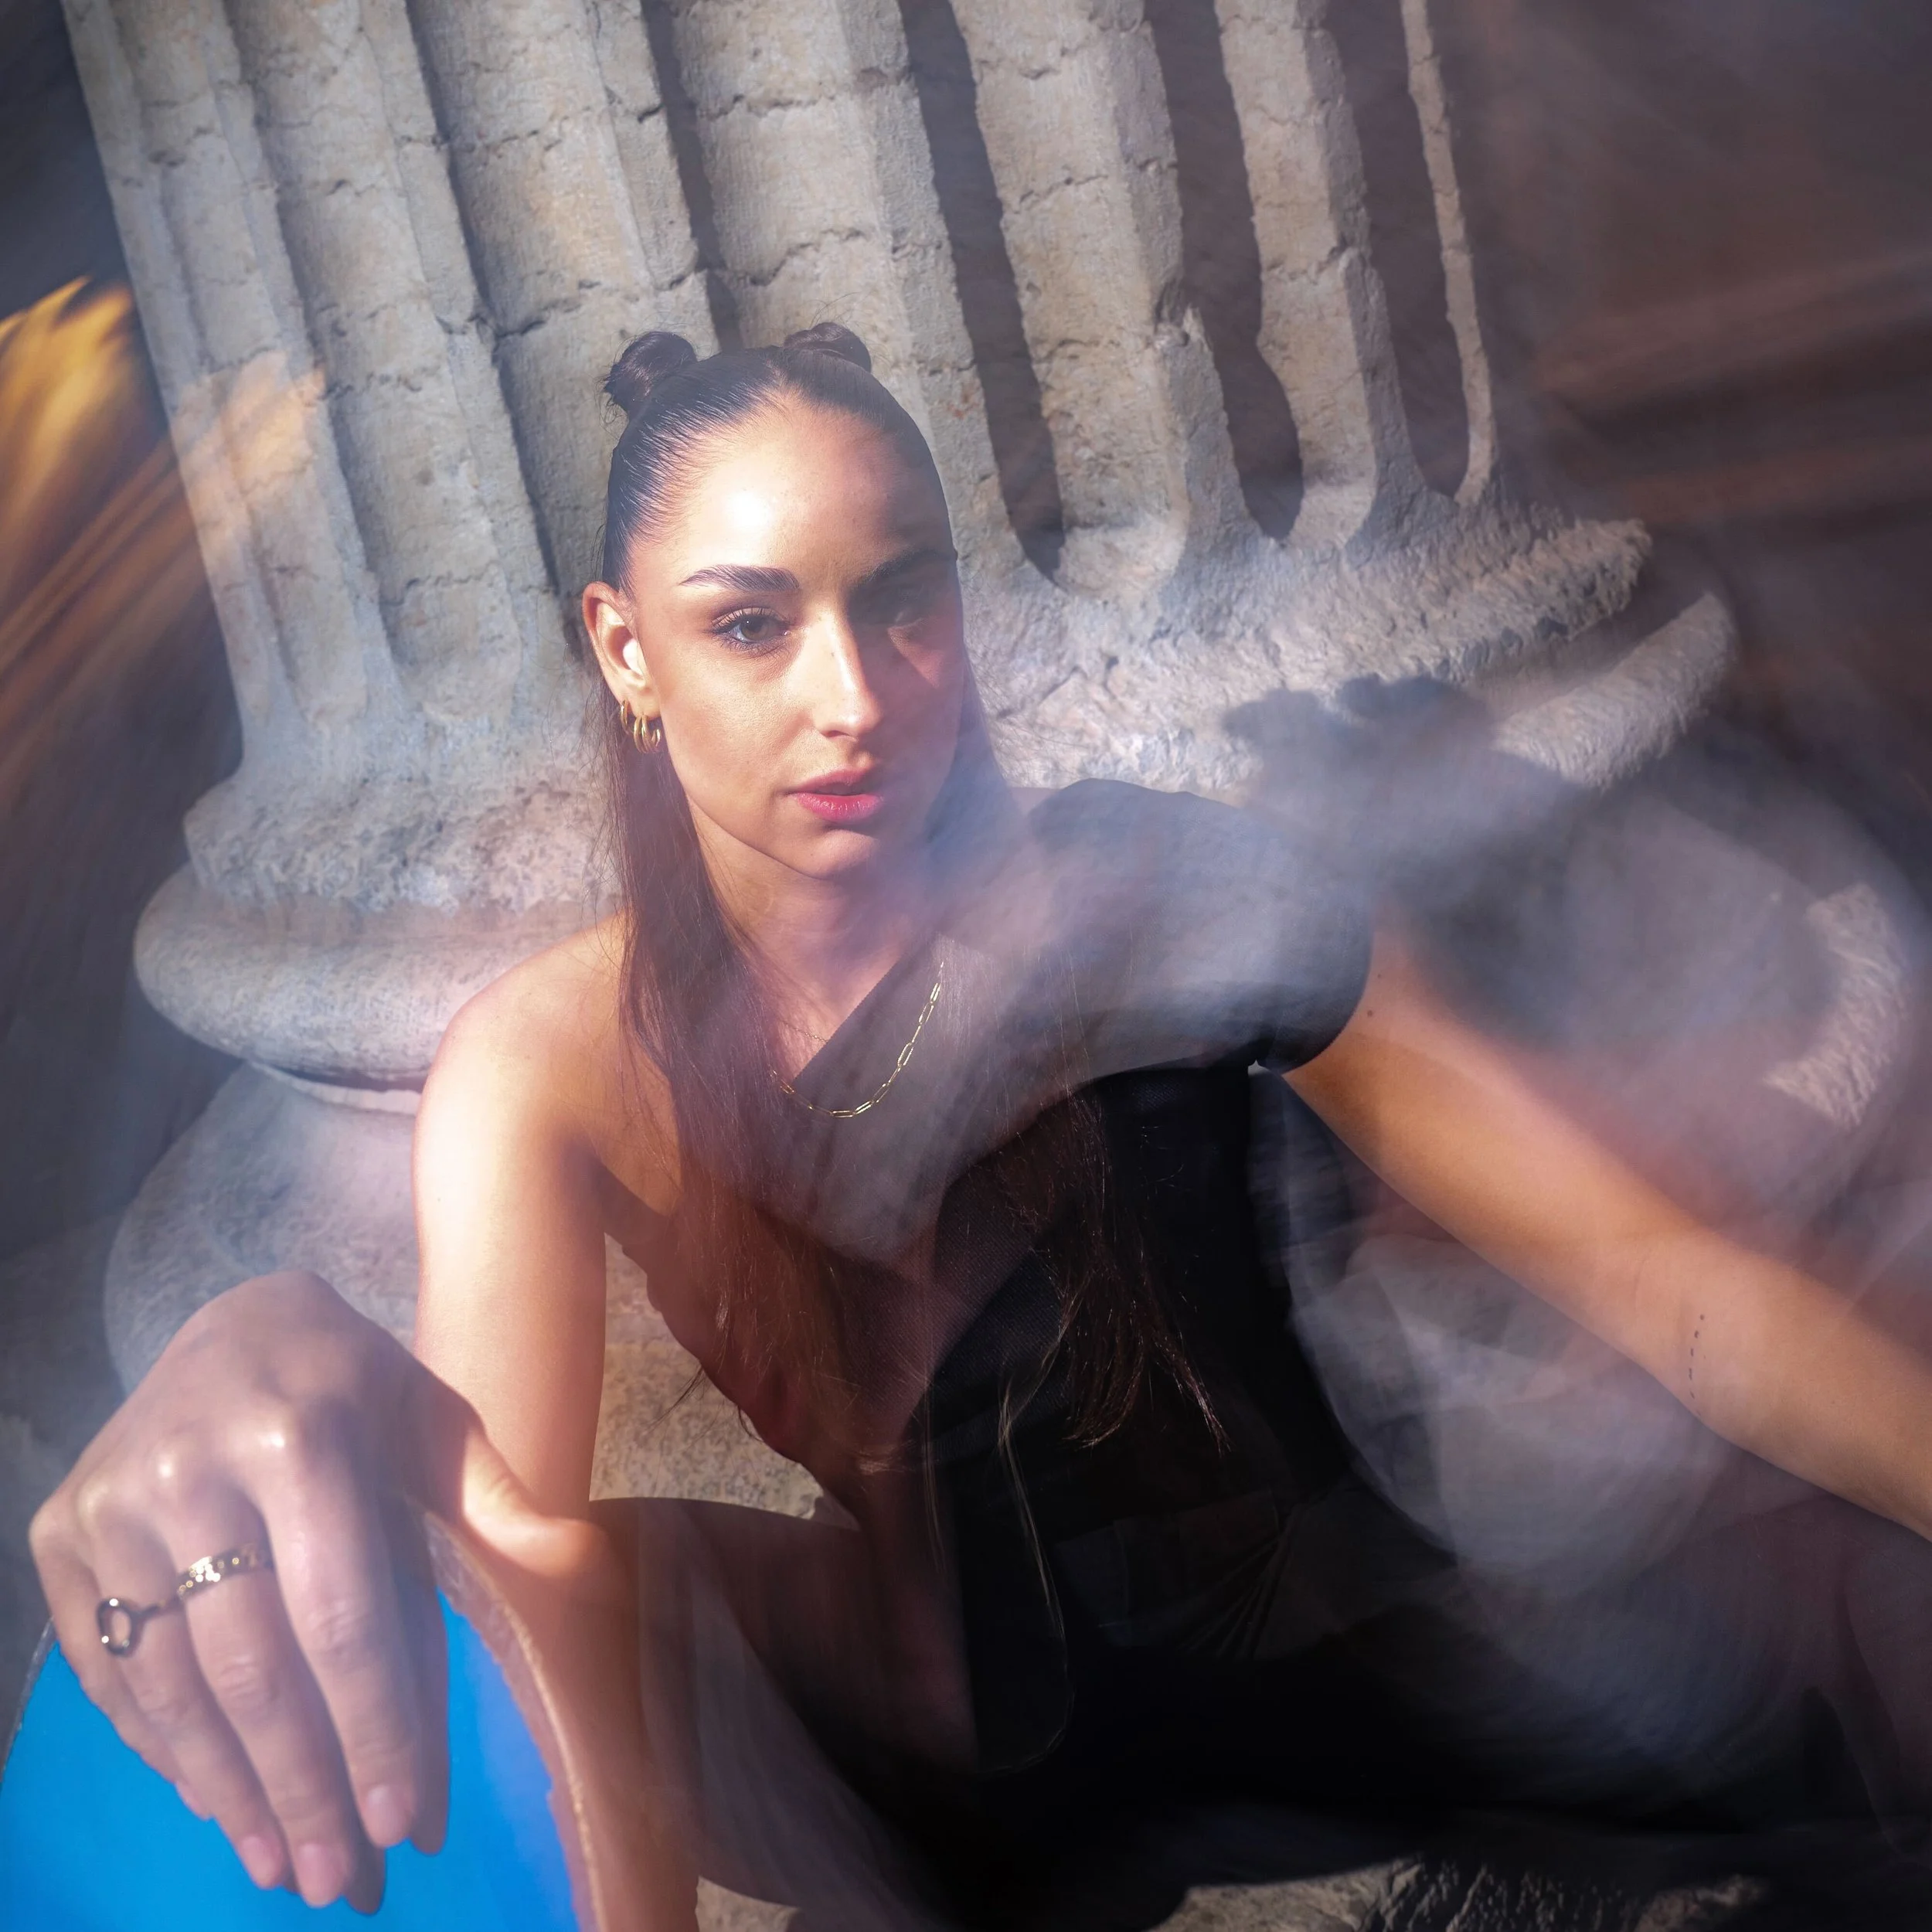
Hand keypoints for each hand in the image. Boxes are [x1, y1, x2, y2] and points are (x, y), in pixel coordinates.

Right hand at [28, 1271, 575, 1910]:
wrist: (234, 1323)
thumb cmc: (358, 1387)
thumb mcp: (435, 1419)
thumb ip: (493, 1497)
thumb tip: (574, 1563)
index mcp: (299, 1432)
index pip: (338, 1611)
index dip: (370, 1724)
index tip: (400, 1821)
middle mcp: (189, 1467)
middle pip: (249, 1666)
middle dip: (298, 1786)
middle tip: (335, 1878)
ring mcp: (110, 1502)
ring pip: (168, 1684)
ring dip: (227, 1790)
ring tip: (278, 1864)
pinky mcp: (57, 1532)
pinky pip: (109, 1672)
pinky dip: (163, 1748)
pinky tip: (215, 1800)